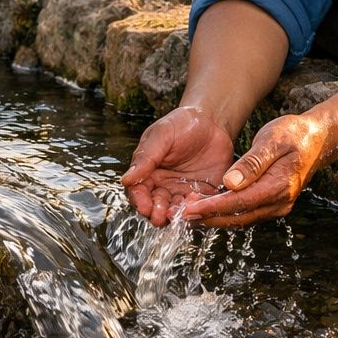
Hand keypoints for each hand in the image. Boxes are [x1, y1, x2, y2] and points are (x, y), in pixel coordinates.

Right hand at [121, 106, 234, 225]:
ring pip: (176, 211)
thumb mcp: (161, 136)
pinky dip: (197, 210)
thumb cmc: (181, 124)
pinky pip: (199, 207)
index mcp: (148, 172)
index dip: (140, 201)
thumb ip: (145, 158)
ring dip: (175, 216)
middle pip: (155, 207)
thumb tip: (126, 179)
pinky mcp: (203, 193)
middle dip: (156, 214)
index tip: (144, 207)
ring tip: (178, 213)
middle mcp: (164, 185)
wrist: (211, 121)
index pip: (138, 192)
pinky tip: (197, 204)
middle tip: (160, 216)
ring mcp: (183, 191)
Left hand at [179, 113, 329, 227]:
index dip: (213, 207)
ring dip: (214, 218)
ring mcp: (277, 206)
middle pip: (238, 217)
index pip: (240, 202)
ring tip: (187, 213)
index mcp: (280, 185)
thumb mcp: (273, 140)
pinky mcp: (272, 205)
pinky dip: (224, 213)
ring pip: (240, 219)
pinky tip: (206, 208)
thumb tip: (230, 183)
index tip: (189, 208)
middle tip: (180, 214)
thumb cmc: (294, 134)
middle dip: (208, 217)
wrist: (316, 138)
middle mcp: (279, 202)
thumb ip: (252, 163)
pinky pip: (245, 214)